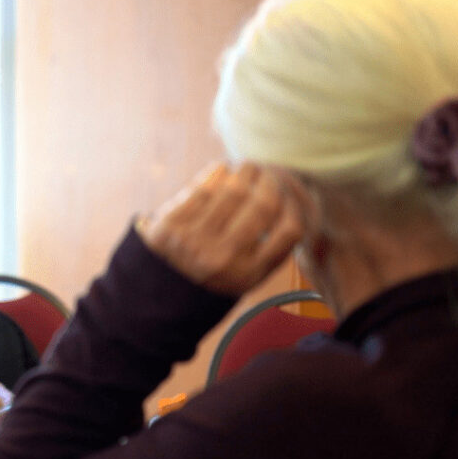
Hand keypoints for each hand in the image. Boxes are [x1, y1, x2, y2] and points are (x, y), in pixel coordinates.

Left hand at [137, 162, 302, 294]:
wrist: (159, 290)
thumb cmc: (212, 275)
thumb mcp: (247, 276)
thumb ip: (273, 249)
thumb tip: (298, 202)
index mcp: (249, 274)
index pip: (290, 230)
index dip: (295, 204)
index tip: (290, 193)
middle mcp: (224, 259)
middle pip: (264, 205)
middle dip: (270, 182)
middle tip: (268, 174)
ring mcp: (195, 242)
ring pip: (233, 191)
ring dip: (245, 172)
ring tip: (248, 168)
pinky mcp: (170, 226)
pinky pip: (202, 189)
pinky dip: (216, 173)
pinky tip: (222, 170)